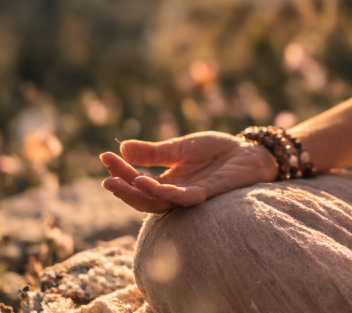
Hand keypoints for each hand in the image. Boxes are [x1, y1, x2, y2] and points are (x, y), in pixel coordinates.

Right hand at [100, 132, 277, 213]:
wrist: (247, 151)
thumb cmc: (215, 151)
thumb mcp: (179, 148)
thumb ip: (153, 153)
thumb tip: (122, 148)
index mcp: (167, 182)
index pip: (137, 181)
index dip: (121, 171)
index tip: (104, 156)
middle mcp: (176, 193)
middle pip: (143, 198)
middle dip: (123, 189)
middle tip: (105, 178)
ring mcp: (190, 195)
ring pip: (160, 202)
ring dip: (140, 194)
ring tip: (122, 182)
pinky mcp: (207, 194)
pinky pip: (184, 198)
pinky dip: (167, 193)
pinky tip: (152, 184)